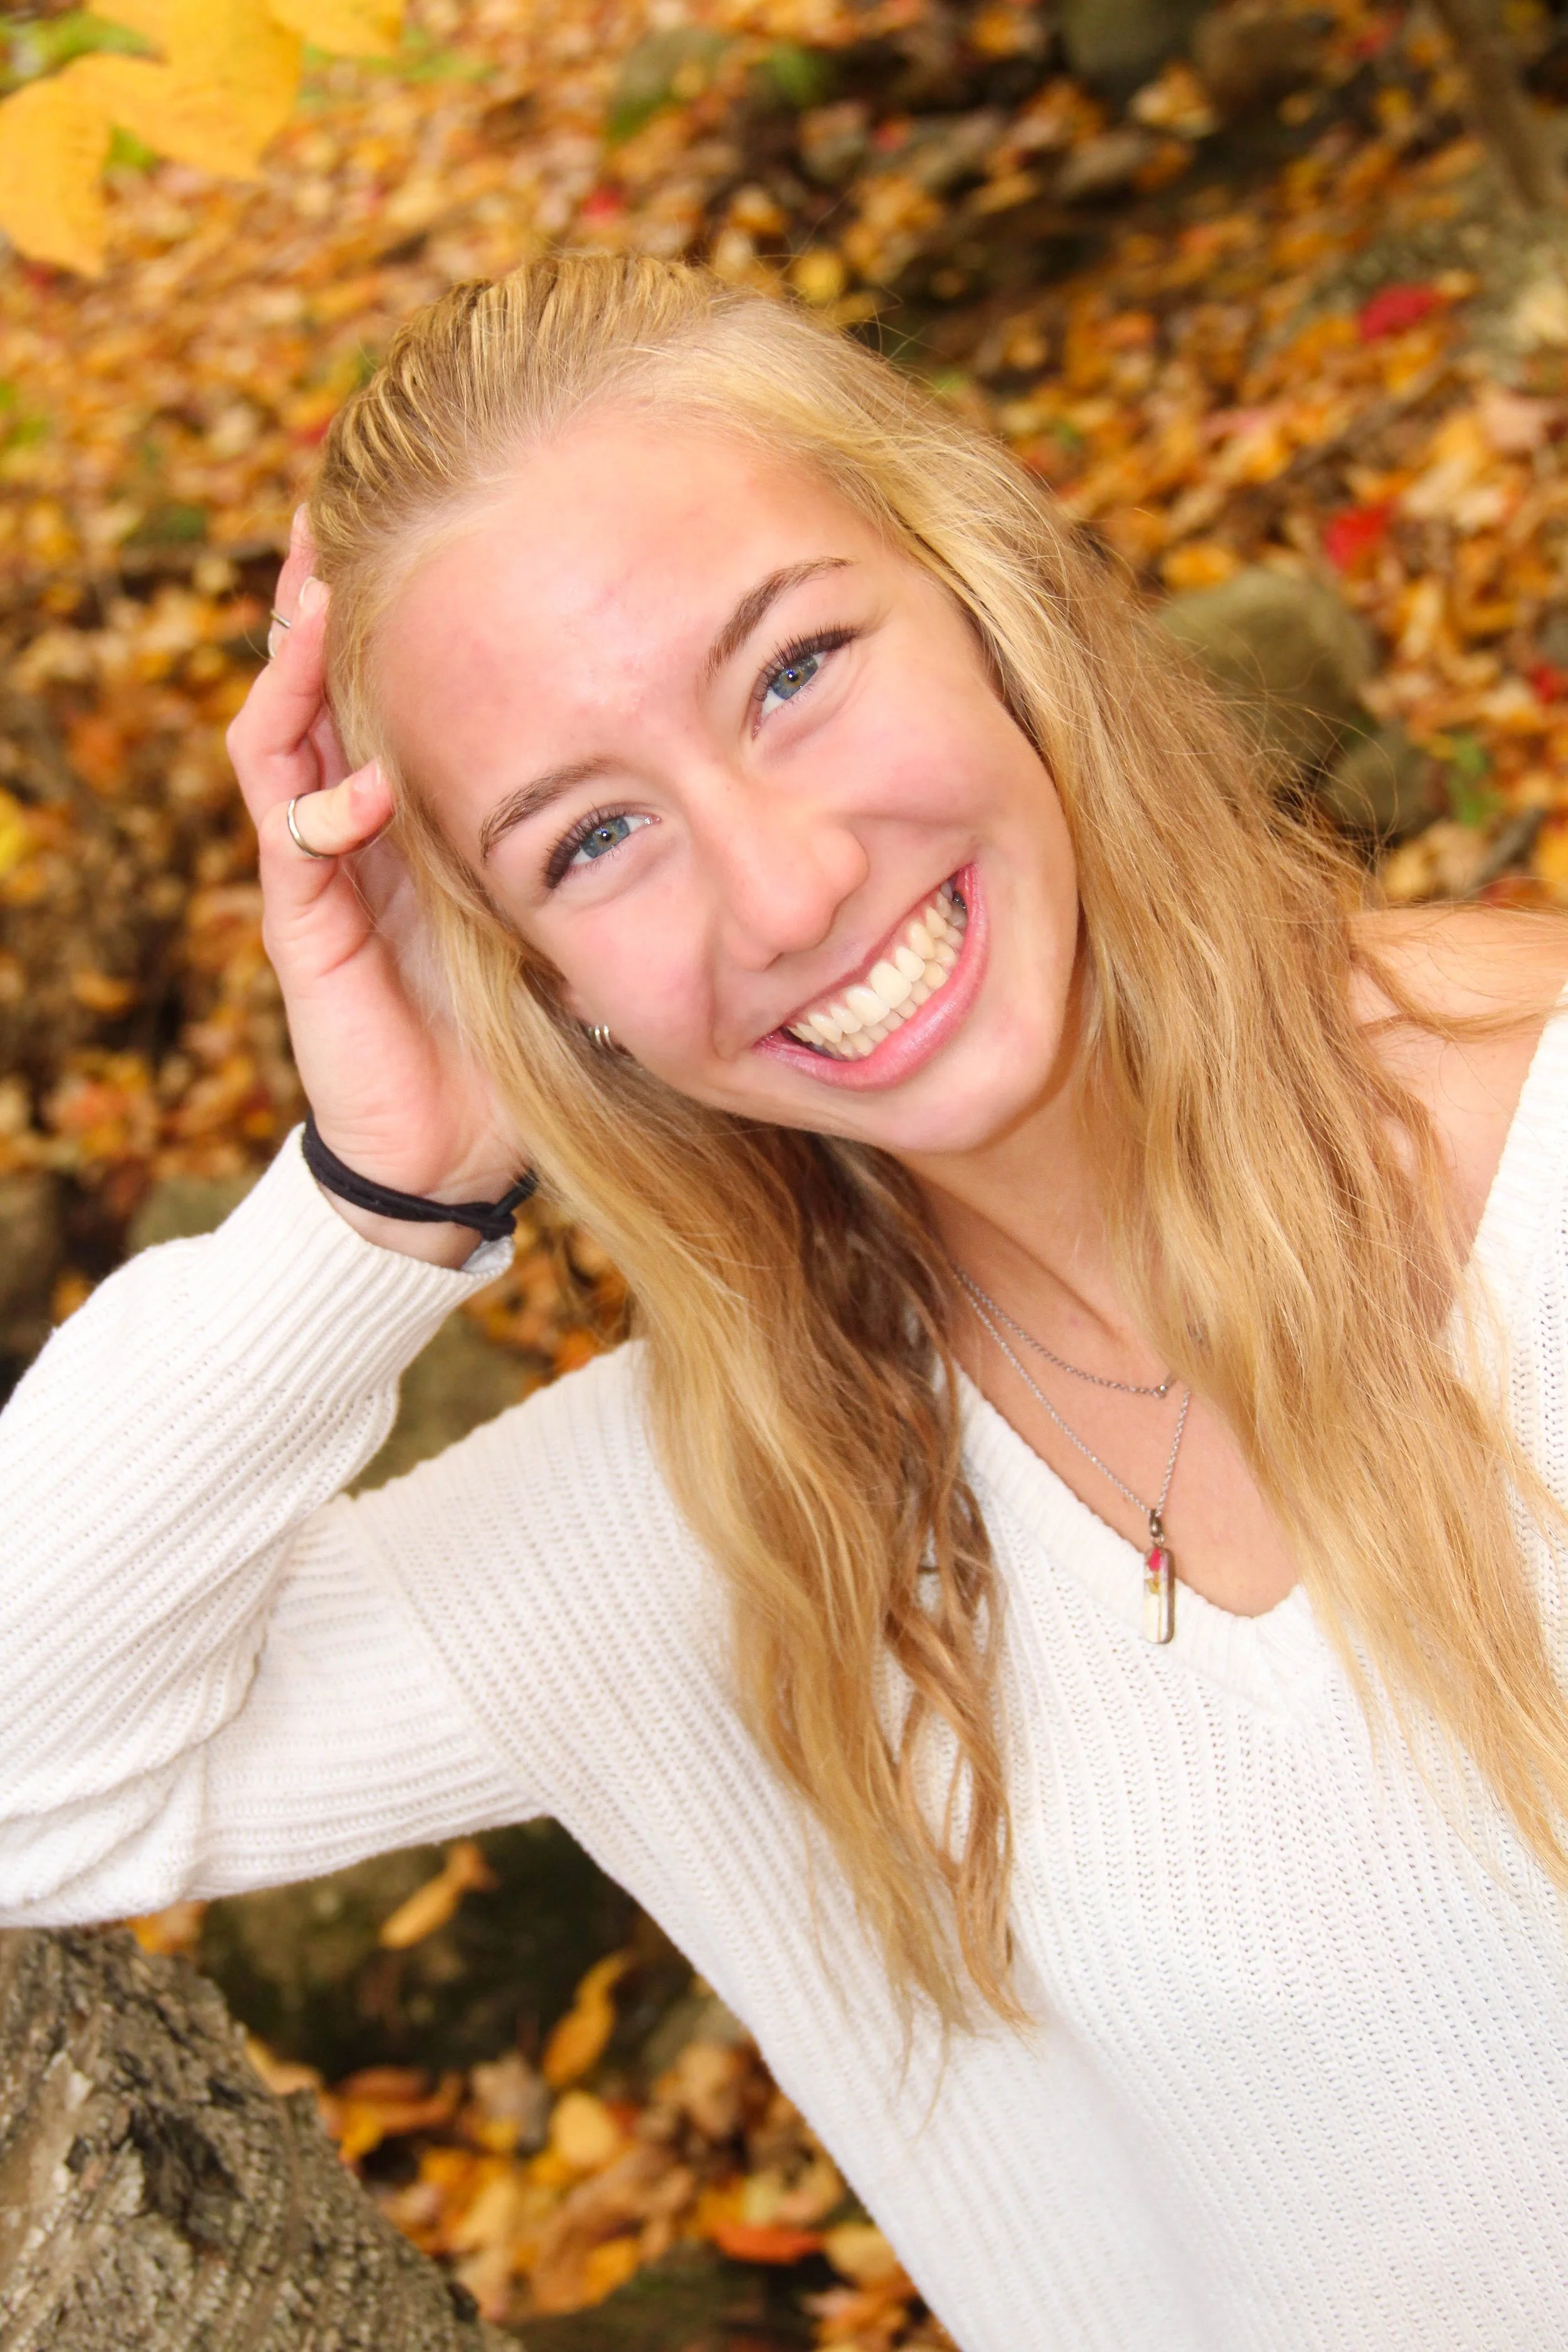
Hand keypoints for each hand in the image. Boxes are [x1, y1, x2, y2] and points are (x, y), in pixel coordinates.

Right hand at [227, 513, 523, 1262]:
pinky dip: (321, 801)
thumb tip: (677, 742)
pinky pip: (291, 842)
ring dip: (294, 668)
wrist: (458, 1144)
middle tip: (330, 511)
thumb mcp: (556, 899)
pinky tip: (361, 777)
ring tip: (317, 595)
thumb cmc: (513, 1022)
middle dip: (318, 597)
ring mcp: (317, 869)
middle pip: (313, 679)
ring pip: (280, 738)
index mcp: (406, 804)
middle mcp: (351, 820)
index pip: (380, 677)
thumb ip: (582, 826)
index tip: (421, 521)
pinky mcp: (301, 928)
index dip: (386, 602)